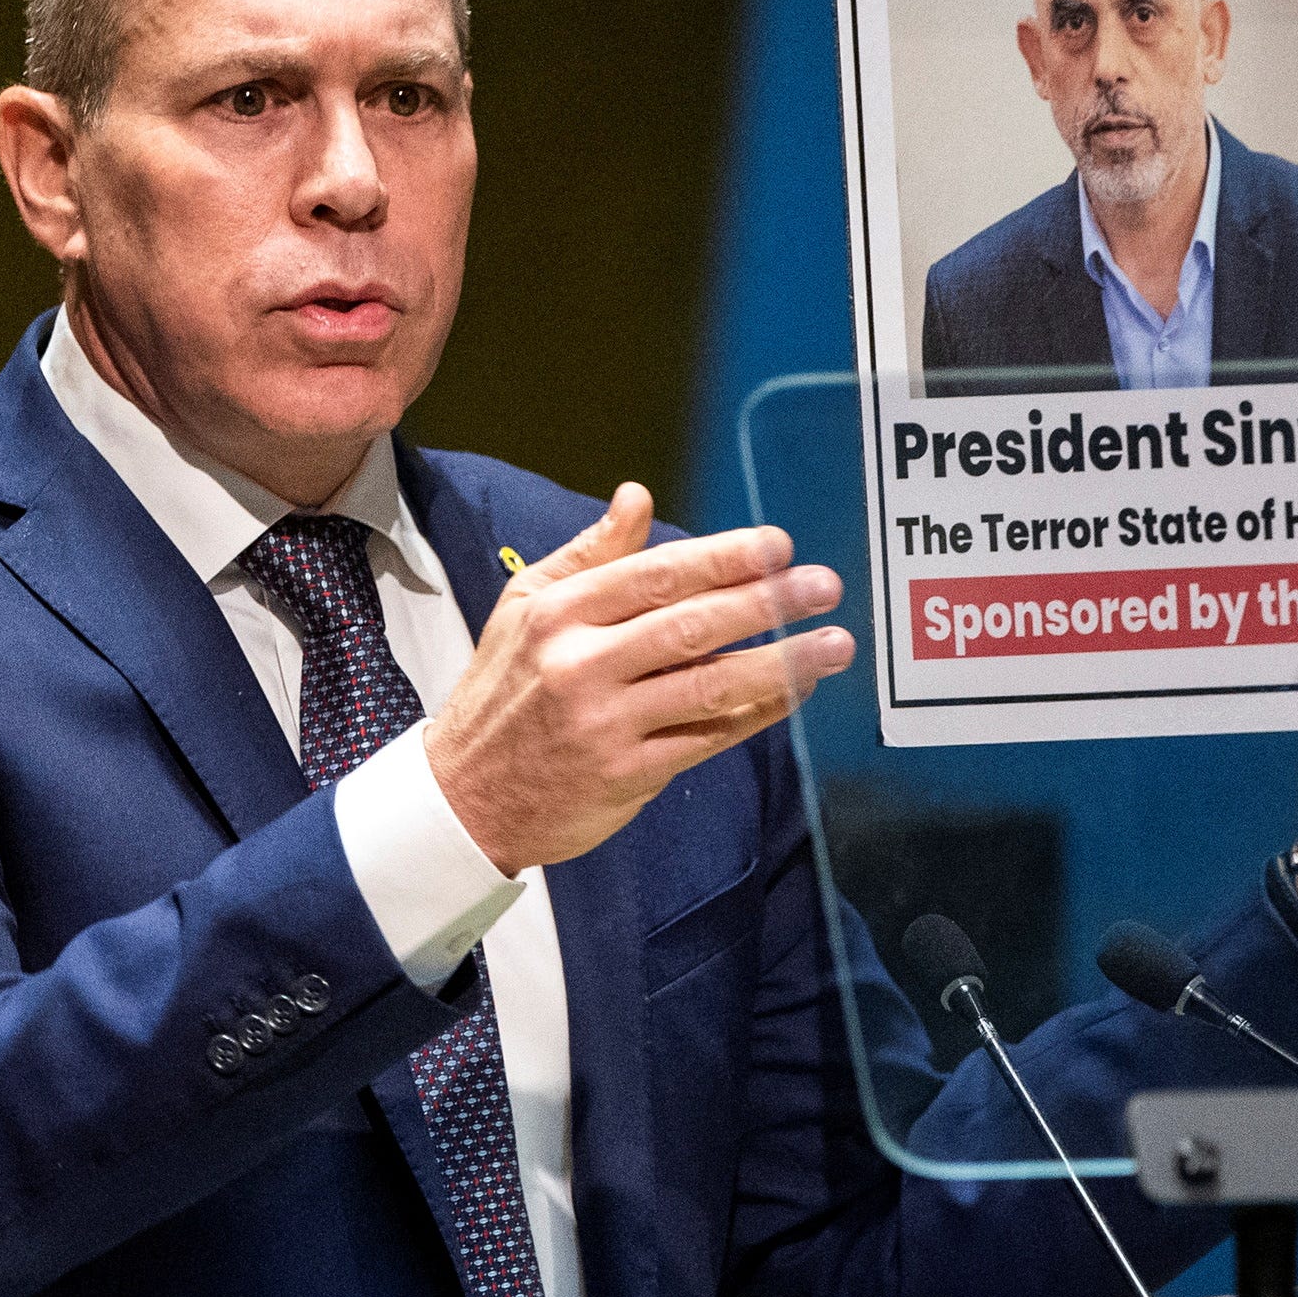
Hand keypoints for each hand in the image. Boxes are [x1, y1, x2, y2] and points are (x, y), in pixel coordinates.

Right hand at [427, 484, 853, 871]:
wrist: (463, 800)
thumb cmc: (502, 694)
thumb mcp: (525, 608)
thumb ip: (589, 555)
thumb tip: (637, 496)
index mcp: (559, 614)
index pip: (656, 575)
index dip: (724, 558)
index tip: (777, 545)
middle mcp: (581, 665)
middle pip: (691, 625)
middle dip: (766, 602)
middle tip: (823, 585)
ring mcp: (605, 724)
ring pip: (710, 685)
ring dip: (782, 663)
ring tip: (834, 643)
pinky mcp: (627, 774)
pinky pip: (707, 737)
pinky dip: (756, 715)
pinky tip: (795, 693)